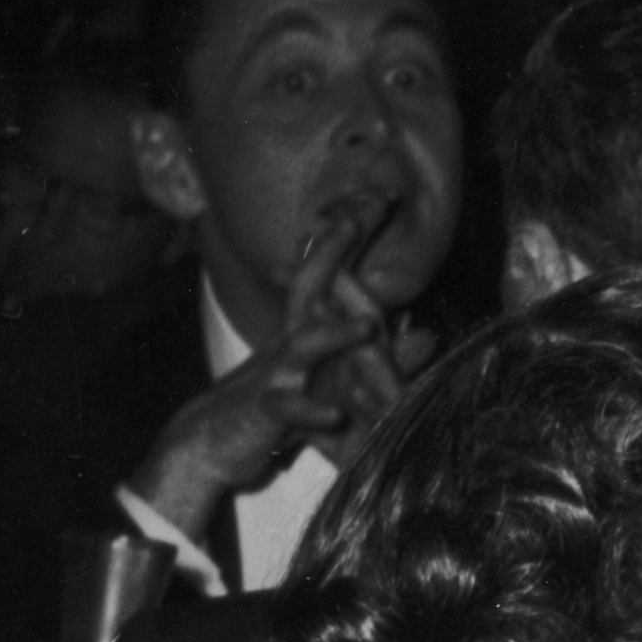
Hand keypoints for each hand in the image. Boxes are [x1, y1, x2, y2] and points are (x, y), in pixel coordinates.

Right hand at [125, 196, 407, 538]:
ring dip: (334, 335)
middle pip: (311, 289)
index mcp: (308, 332)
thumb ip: (379, 361)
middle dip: (332, 252)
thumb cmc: (280, 408)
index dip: (350, 239)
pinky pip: (287, 409)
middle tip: (357, 217)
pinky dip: (310, 411)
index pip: (332, 277)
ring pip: (302, 347)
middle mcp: (290, 342)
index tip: (376, 198)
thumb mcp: (333, 382)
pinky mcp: (265, 412)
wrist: (213, 443)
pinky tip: (333, 414)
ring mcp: (275, 374)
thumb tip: (428, 335)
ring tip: (368, 325)